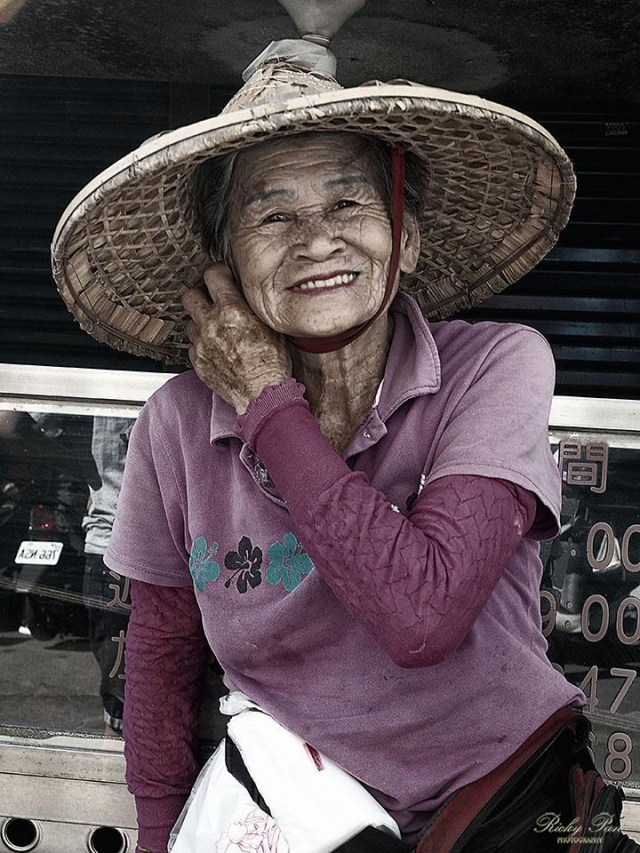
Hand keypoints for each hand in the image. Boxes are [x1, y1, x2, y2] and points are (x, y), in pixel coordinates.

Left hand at [181, 265, 291, 414]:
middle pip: (190, 295)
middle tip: (211, 298)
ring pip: (189, 321)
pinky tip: (216, 347)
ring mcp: (202, 344)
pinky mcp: (197, 361)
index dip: (218, 272)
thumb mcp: (270, 326)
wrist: (263, 395)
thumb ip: (252, 306)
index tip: (222, 276)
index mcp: (231, 311)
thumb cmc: (272, 364)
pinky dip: (202, 343)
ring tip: (216, 327)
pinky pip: (193, 344)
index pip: (212, 275)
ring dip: (200, 320)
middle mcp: (211, 325)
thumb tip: (244, 292)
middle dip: (200, 293)